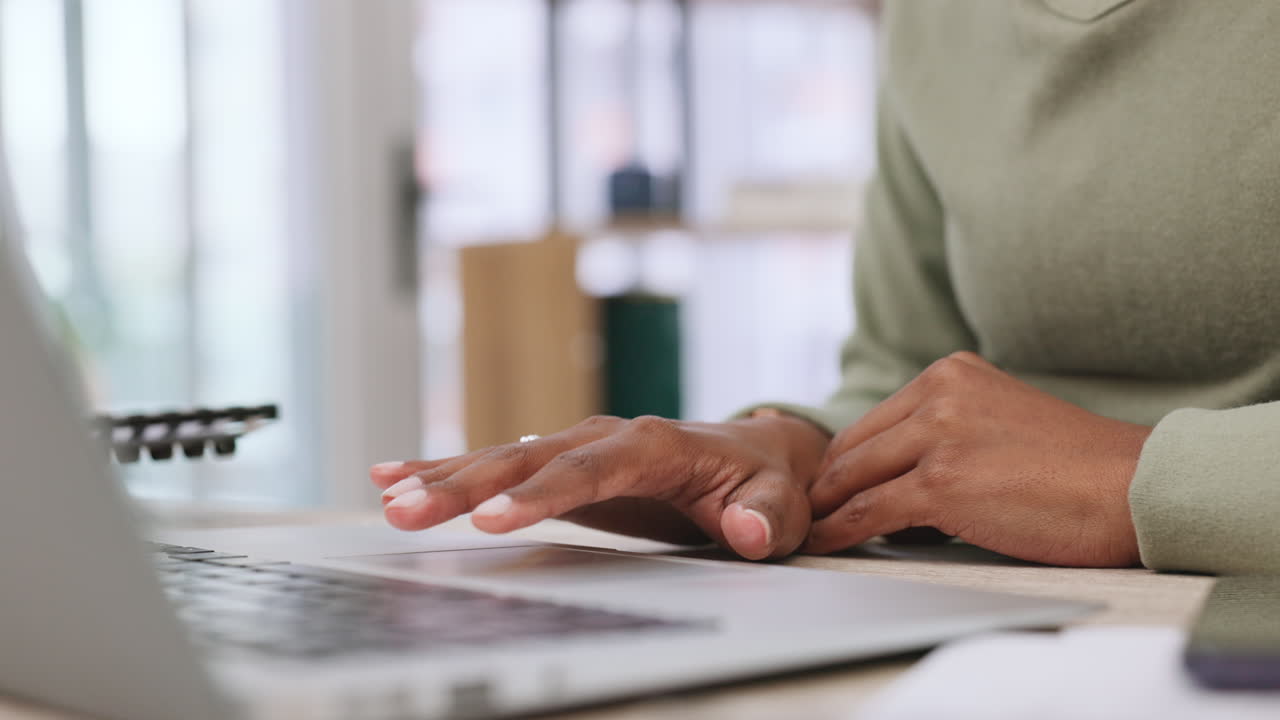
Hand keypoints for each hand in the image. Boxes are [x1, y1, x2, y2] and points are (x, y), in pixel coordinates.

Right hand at [369, 414, 830, 559]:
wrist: (755, 452)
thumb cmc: (767, 479)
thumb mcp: (783, 503)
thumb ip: (767, 517)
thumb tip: (744, 532)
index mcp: (656, 443)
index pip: (590, 467)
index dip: (539, 494)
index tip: (492, 520)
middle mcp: (607, 436)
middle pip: (526, 459)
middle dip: (464, 485)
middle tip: (407, 512)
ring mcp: (578, 446)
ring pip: (501, 458)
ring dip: (443, 478)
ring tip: (387, 497)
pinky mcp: (561, 464)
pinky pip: (498, 465)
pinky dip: (447, 468)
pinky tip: (394, 474)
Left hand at [805, 352, 1151, 566]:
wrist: (1132, 487)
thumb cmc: (1076, 466)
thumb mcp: (999, 418)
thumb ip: (948, 429)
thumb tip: (895, 474)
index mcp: (950, 373)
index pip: (874, 421)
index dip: (845, 459)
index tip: (828, 485)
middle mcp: (939, 394)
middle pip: (854, 447)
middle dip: (828, 485)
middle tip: (808, 512)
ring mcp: (938, 437)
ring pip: (853, 478)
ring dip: (826, 509)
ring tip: (808, 530)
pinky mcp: (942, 484)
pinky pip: (868, 512)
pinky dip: (839, 531)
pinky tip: (827, 542)